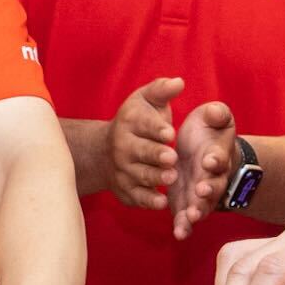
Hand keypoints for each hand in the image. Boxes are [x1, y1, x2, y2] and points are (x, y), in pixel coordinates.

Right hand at [96, 76, 184, 210]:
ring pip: (140, 175)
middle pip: (140, 152)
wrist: (104, 152)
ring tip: (171, 178)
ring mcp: (123, 170)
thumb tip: (179, 82)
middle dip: (155, 155)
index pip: (144, 125)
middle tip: (171, 158)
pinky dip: (148, 201)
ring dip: (155, 177)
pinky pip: (137, 197)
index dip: (156, 129)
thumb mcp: (146, 100)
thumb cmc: (136, 121)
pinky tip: (162, 203)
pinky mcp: (125, 190)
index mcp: (130, 122)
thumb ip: (162, 90)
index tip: (170, 134)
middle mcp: (123, 147)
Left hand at [165, 99, 240, 238]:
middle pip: (215, 185)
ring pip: (203, 205)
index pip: (219, 157)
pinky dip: (185, 226)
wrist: (203, 152)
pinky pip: (188, 218)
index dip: (216, 158)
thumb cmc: (210, 133)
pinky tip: (179, 234)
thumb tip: (214, 111)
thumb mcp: (214, 117)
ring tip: (191, 216)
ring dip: (198, 210)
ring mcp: (201, 194)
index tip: (209, 160)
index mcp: (218, 154)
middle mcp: (213, 177)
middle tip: (201, 190)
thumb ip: (217, 113)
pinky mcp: (188, 204)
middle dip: (209, 188)